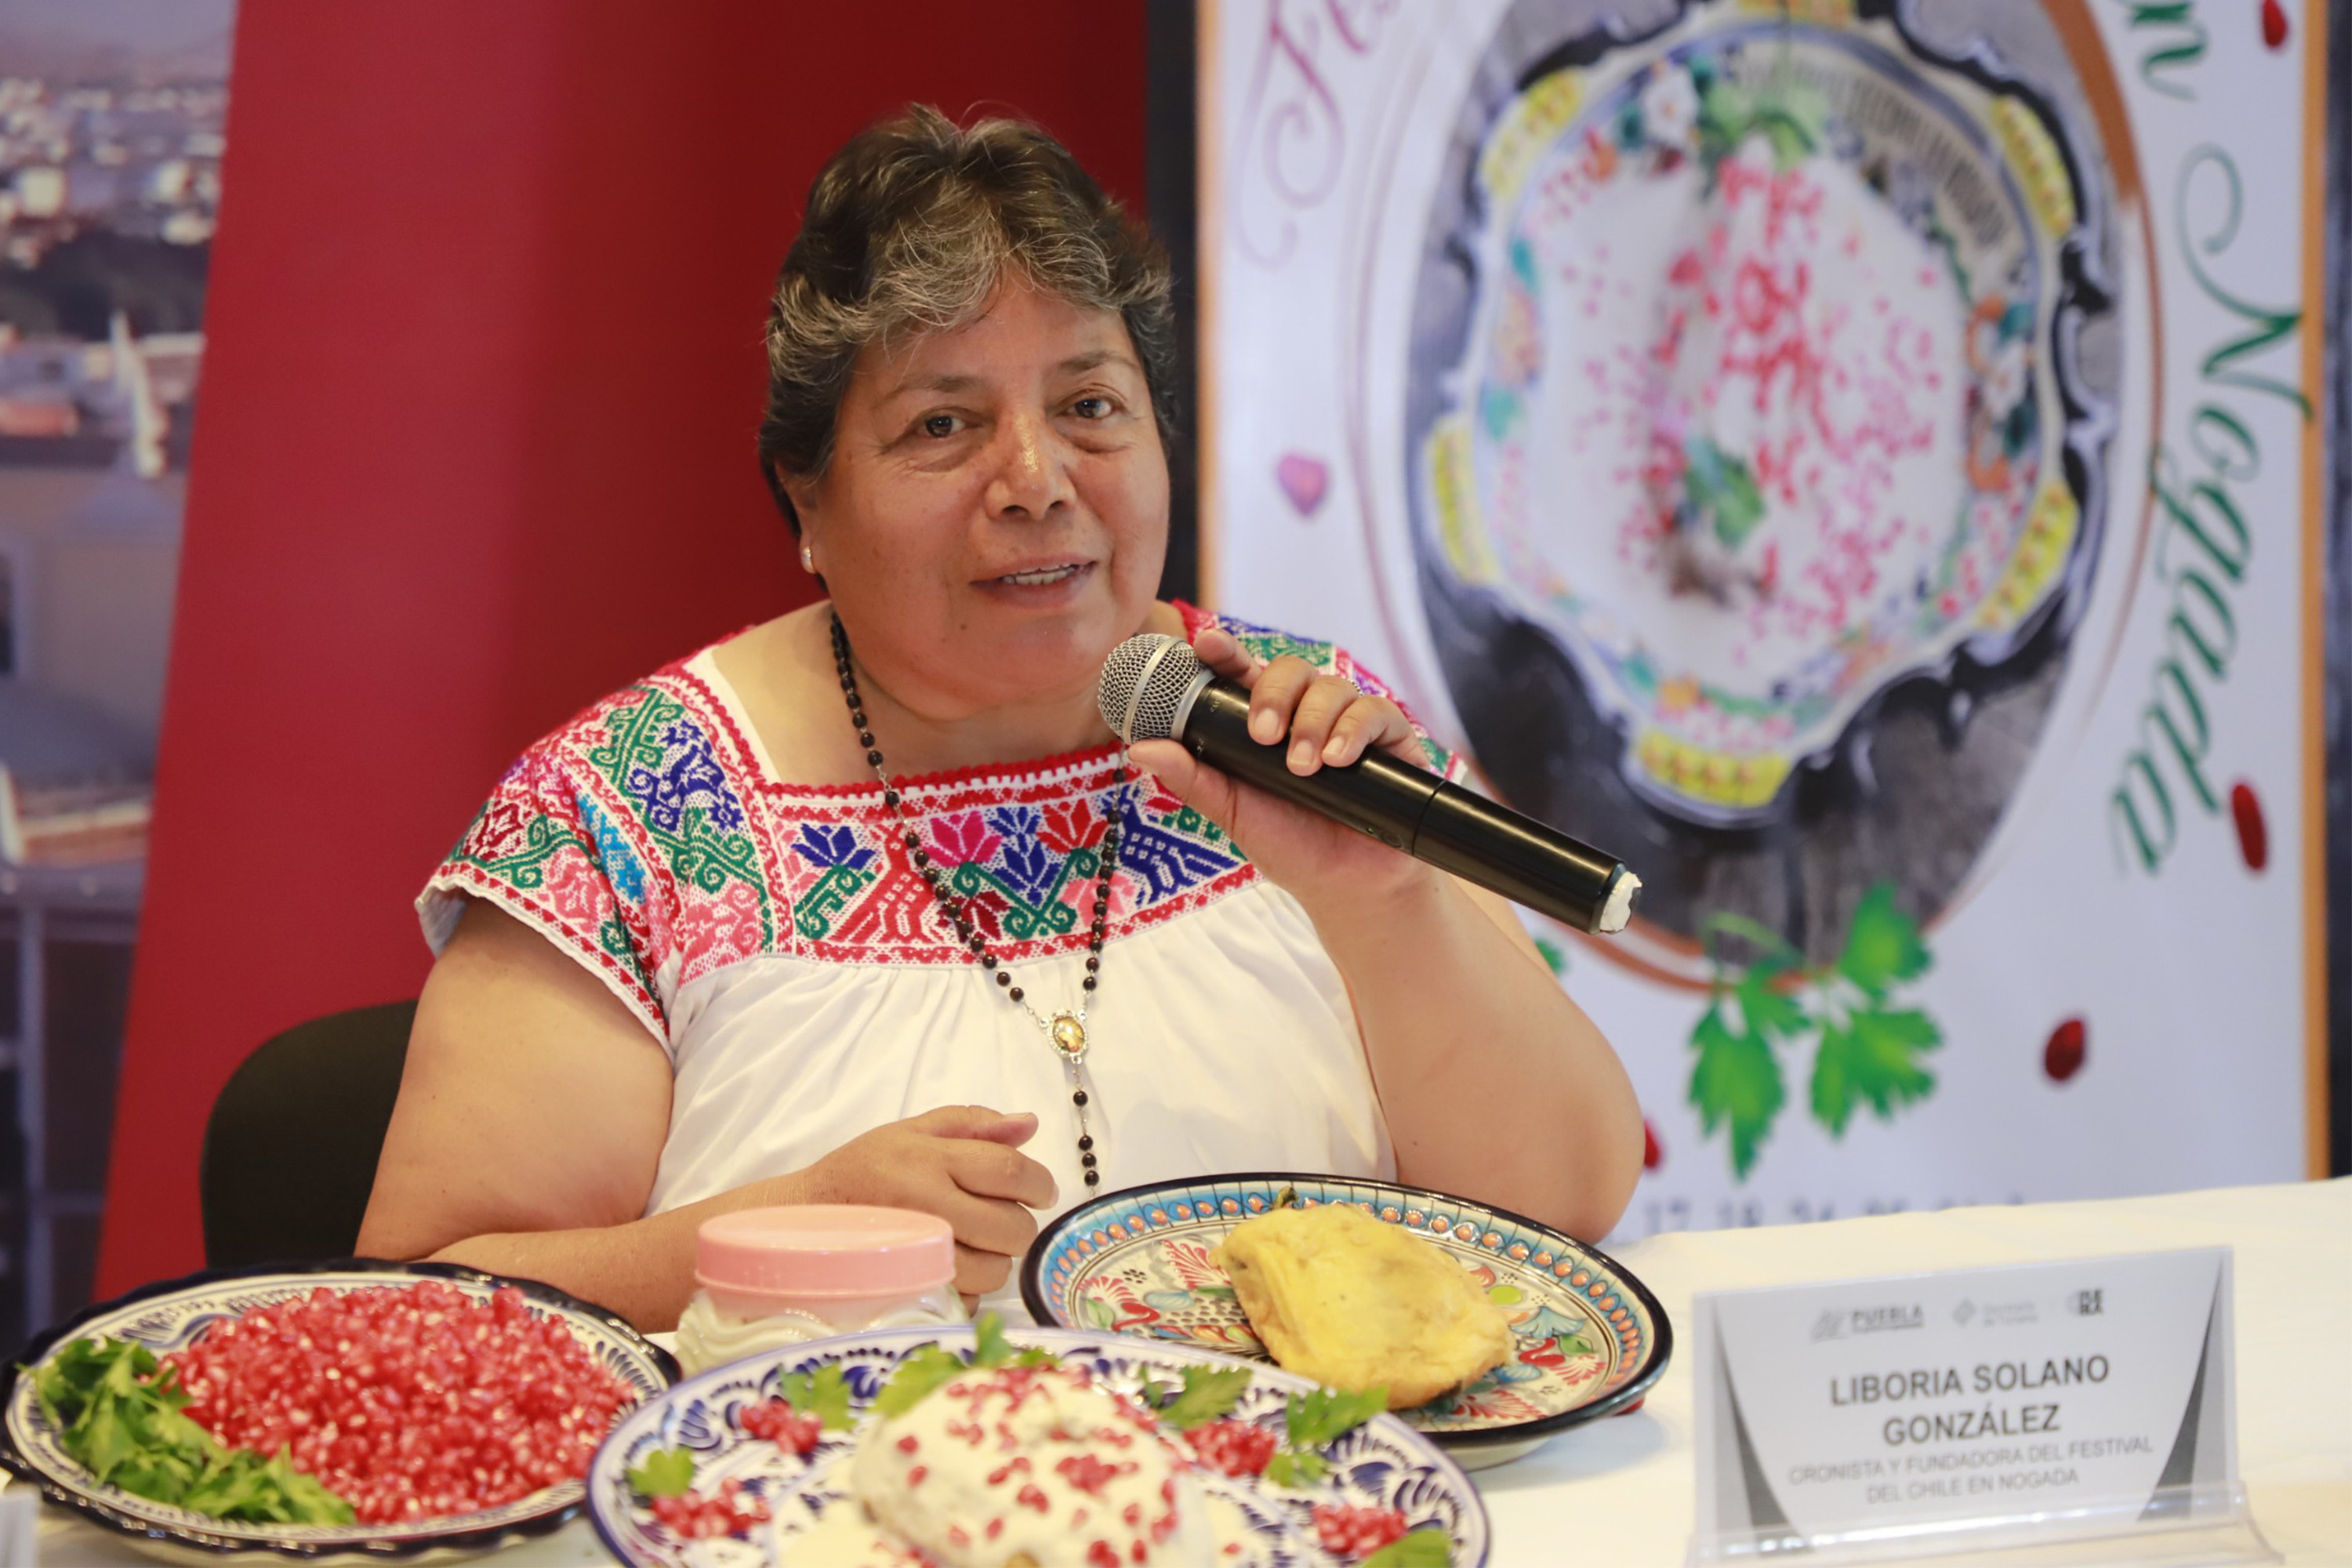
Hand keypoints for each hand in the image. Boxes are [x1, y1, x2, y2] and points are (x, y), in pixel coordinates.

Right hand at [794, 1105, 1057, 1305]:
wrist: (799, 1219)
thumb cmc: (861, 1169)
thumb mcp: (912, 1130)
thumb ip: (973, 1123)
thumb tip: (1029, 1124)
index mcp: (931, 1159)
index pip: (1010, 1172)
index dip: (1039, 1184)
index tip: (1040, 1191)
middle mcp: (926, 1205)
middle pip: (1011, 1228)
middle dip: (1018, 1226)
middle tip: (1001, 1220)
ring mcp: (916, 1253)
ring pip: (993, 1271)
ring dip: (995, 1261)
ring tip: (970, 1244)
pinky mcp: (906, 1290)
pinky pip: (965, 1301)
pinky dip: (966, 1291)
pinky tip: (946, 1269)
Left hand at [1126, 626, 1439, 911]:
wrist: (1349, 887)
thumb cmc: (1290, 846)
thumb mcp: (1232, 813)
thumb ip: (1192, 779)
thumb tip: (1139, 747)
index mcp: (1264, 723)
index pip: (1244, 675)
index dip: (1226, 653)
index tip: (1208, 645)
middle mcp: (1306, 713)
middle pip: (1290, 670)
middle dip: (1272, 695)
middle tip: (1263, 735)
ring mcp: (1348, 722)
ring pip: (1331, 687)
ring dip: (1312, 722)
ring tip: (1304, 766)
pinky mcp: (1388, 737)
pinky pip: (1373, 711)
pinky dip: (1352, 731)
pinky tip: (1338, 759)